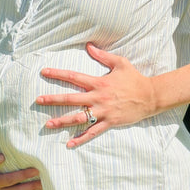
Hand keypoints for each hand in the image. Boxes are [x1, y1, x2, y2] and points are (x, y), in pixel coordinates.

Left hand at [36, 42, 156, 146]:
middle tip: (38, 100)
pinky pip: (93, 132)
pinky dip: (81, 138)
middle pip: (71, 99)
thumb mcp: (120, 63)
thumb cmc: (135, 79)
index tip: (44, 72)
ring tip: (48, 124)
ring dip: (63, 121)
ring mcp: (104, 112)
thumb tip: (88, 45)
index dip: (58, 74)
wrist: (150, 96)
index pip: (74, 77)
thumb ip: (103, 56)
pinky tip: (69, 143)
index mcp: (99, 83)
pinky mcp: (110, 122)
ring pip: (79, 118)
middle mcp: (98, 98)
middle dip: (53, 99)